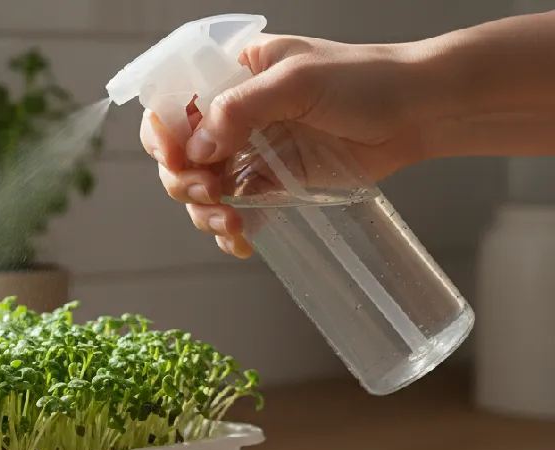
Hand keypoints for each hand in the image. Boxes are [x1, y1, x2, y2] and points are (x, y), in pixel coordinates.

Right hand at [141, 35, 434, 257]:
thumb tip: (197, 147)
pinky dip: (229, 231)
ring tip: (230, 223)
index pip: (173, 103)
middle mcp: (233, 113)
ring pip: (201, 188)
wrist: (421, 111)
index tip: (177, 159)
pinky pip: (234, 210)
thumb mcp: (299, 81)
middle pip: (180, 154)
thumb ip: (243, 109)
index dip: (163, 135)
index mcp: (232, 74)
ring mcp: (251, 150)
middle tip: (210, 194)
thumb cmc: (367, 80)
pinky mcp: (272, 183)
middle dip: (184, 180)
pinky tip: (241, 240)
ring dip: (204, 211)